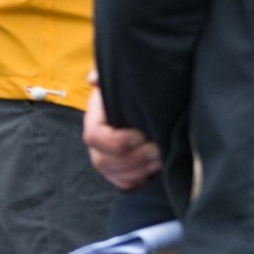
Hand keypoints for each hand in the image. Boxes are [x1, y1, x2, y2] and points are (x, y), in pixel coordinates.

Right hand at [83, 72, 161, 190]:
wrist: (153, 100)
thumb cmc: (137, 86)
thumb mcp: (124, 73)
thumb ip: (106, 70)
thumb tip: (93, 79)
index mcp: (96, 115)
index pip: (94, 136)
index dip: (114, 141)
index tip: (140, 136)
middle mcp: (97, 139)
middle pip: (100, 160)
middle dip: (130, 159)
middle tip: (156, 150)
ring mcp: (107, 155)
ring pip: (111, 173)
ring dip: (136, 170)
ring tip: (160, 160)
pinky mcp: (121, 169)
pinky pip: (122, 183)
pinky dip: (136, 181)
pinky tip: (154, 171)